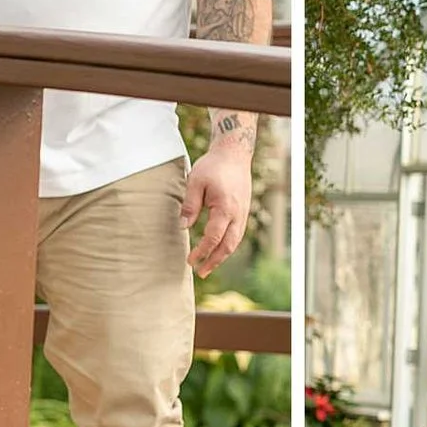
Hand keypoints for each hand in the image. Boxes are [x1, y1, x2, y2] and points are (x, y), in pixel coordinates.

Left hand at [182, 145, 252, 276]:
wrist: (234, 153)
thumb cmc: (213, 166)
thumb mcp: (195, 182)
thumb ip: (190, 205)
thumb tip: (183, 227)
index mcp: (225, 208)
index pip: (213, 238)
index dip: (202, 252)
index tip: (190, 260)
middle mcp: (238, 214)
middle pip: (228, 245)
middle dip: (215, 261)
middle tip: (201, 272)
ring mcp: (243, 213)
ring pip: (235, 241)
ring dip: (222, 256)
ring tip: (209, 266)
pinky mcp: (243, 211)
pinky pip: (237, 233)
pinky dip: (228, 245)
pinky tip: (218, 249)